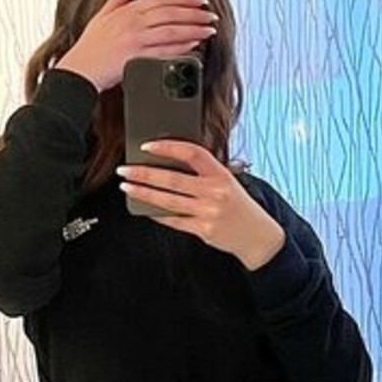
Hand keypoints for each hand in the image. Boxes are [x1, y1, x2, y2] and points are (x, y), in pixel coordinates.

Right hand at [57, 0, 217, 93]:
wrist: (79, 70)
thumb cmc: (90, 46)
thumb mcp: (102, 14)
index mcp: (128, 10)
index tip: (200, 1)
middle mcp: (133, 22)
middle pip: (171, 13)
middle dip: (195, 13)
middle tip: (211, 15)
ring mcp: (135, 40)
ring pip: (171, 31)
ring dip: (193, 29)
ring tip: (209, 30)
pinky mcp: (135, 57)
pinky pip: (163, 51)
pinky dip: (180, 47)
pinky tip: (193, 45)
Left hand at [116, 142, 286, 268]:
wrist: (257, 235)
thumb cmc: (238, 205)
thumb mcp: (228, 181)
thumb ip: (204, 172)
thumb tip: (168, 163)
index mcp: (221, 174)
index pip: (192, 153)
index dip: (168, 147)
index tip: (148, 146)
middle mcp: (215, 192)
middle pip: (172, 180)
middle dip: (144, 174)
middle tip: (125, 170)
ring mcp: (208, 212)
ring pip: (168, 201)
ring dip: (144, 194)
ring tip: (127, 187)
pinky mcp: (203, 230)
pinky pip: (174, 220)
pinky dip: (157, 214)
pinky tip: (145, 208)